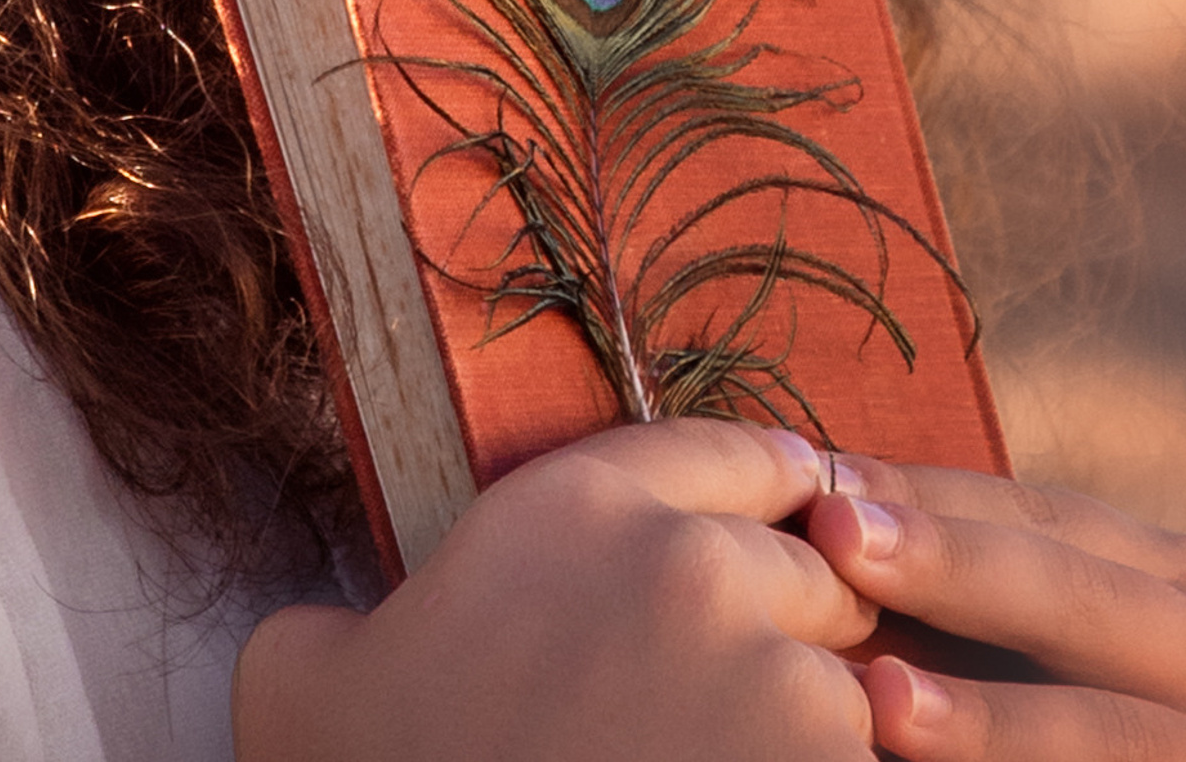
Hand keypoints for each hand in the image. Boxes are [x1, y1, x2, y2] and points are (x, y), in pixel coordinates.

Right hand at [234, 419, 881, 760]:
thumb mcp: (313, 682)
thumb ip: (341, 621)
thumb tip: (326, 638)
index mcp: (575, 504)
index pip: (737, 454)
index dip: (767, 506)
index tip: (778, 543)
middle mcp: (686, 558)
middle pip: (815, 564)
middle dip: (800, 628)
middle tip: (745, 701)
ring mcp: (769, 670)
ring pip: (857, 672)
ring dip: (826, 721)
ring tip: (757, 756)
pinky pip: (873, 756)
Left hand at [804, 456, 1185, 761]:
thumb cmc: (1058, 725)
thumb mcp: (1025, 651)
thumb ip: (948, 598)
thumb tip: (799, 508)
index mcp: (1171, 578)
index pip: (1036, 515)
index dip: (926, 494)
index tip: (814, 479)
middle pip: (1069, 593)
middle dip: (949, 564)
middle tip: (834, 533)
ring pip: (1098, 726)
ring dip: (985, 716)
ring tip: (882, 699)